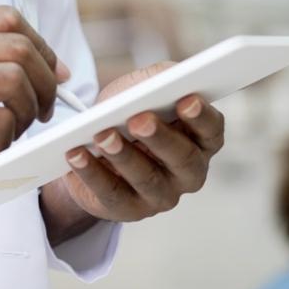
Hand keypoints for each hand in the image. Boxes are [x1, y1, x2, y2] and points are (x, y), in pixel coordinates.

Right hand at [0, 7, 65, 232]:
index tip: (53, 71)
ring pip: (16, 82)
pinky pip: (0, 120)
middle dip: (44, 83)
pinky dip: (3, 139)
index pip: (7, 17)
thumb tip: (47, 66)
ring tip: (7, 132)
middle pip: (20, 48)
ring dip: (24, 114)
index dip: (41, 45)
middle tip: (41, 109)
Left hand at [39, 63, 225, 240]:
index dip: (202, 117)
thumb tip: (164, 78)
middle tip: (138, 120)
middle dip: (160, 138)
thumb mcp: (143, 88)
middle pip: (182, 158)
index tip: (187, 100)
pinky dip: (92, 173)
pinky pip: (111, 193)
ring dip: (123, 156)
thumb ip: (158, 78)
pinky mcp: (128, 209)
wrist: (96, 148)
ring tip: (102, 135)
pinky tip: (76, 155)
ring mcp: (161, 196)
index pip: (212, 130)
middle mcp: (188, 172)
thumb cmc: (129, 112)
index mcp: (200, 140)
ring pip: (146, 179)